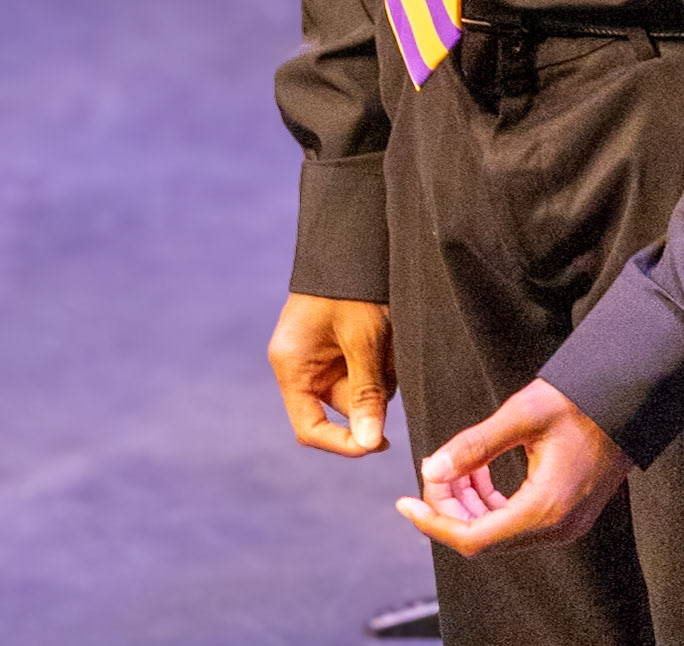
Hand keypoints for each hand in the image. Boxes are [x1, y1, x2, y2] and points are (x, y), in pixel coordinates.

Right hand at [268, 292, 395, 455]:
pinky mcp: (340, 344)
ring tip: (389, 335)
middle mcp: (302, 365)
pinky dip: (383, 358)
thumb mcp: (364, 339)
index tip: (379, 444)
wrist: (356, 239)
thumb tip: (370, 444)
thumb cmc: (353, 285)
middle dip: (373, 392)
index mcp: (292, 366)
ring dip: (382, 372)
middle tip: (391, 359)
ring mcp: (321, 354)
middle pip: (342, 406)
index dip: (343, 443)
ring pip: (360, 387)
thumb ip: (366, 392)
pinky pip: (366, 368)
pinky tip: (389, 332)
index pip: (310, 429)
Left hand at [395, 378, 632, 555]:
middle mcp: (556, 528)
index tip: (406, 502)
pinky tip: (480, 472)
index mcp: (545, 508)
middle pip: (483, 537)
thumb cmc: (581, 400)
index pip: (473, 537)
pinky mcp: (567, 516)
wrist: (629, 399)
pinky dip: (490, 502)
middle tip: (434, 470)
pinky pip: (516, 522)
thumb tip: (433, 468)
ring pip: (498, 531)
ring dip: (469, 503)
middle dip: (450, 506)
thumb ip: (476, 444)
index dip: (434, 522)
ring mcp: (564, 526)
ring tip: (456, 466)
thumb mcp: (524, 414)